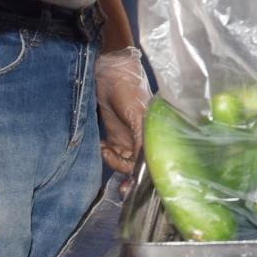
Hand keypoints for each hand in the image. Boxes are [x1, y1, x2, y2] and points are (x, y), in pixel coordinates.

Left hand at [96, 47, 149, 175]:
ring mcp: (128, 137)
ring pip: (125, 161)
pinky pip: (112, 153)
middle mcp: (142, 139)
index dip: (145, 176)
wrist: (111, 70)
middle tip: (120, 186)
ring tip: (106, 153)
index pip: (152, 160)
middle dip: (129, 176)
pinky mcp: (114, 134)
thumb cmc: (129, 89)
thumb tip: (142, 167)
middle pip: (138, 165)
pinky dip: (107, 155)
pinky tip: (102, 148)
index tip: (135, 187)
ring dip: (115, 164)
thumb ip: (140, 140)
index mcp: (153, 134)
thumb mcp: (137, 115)